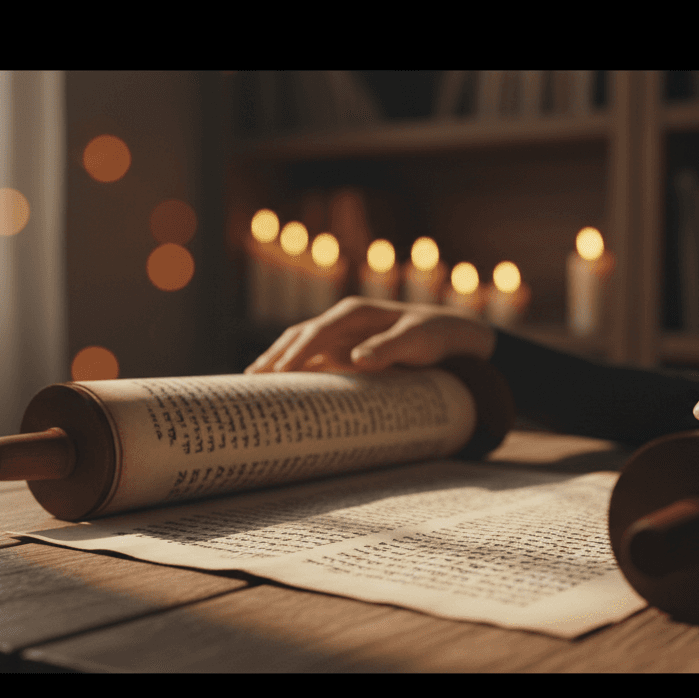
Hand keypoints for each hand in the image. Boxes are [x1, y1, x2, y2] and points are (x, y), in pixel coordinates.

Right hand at [245, 296, 496, 373]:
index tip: (279, 372)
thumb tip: (357, 358)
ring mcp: (338, 336)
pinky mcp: (341, 350)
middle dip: (274, 357)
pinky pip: (309, 359)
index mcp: (354, 313)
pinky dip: (290, 369)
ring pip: (297, 346)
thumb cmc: (433, 335)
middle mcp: (340, 321)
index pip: (316, 332)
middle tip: (250, 382)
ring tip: (250, 383)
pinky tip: (276, 384)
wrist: (447, 335)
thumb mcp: (418, 340)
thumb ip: (389, 347)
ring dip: (275, 361)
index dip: (296, 352)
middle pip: (297, 337)